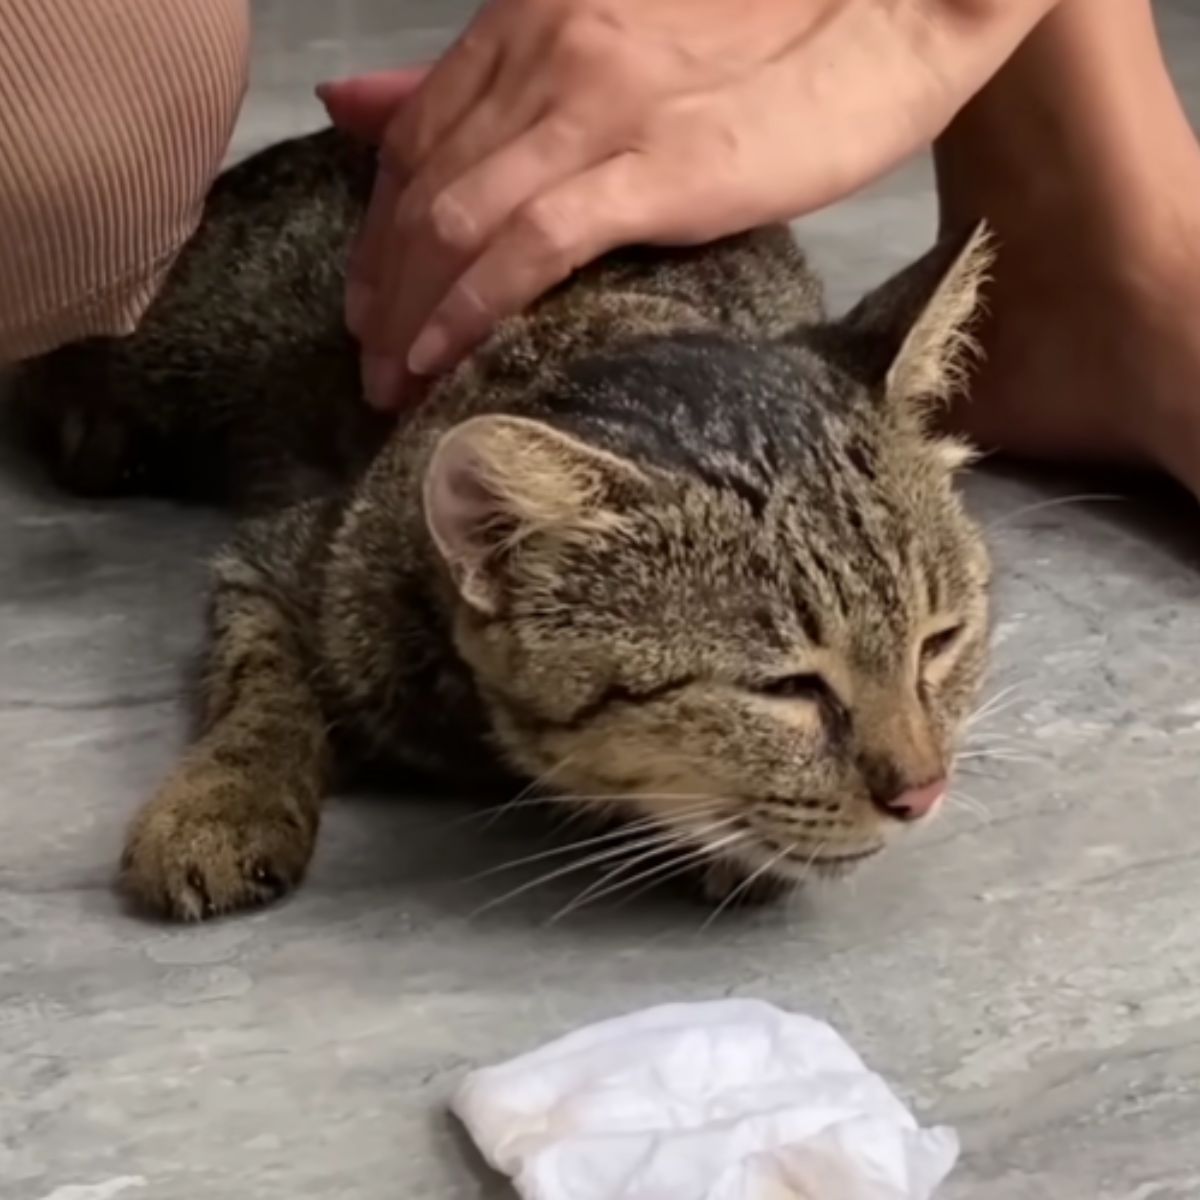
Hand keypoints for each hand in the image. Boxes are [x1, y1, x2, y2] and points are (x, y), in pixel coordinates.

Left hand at [321, 0, 1057, 409]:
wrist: (891, 13)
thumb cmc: (765, 38)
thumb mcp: (614, 44)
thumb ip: (501, 83)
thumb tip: (366, 104)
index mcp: (532, 20)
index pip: (413, 135)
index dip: (376, 226)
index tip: (369, 296)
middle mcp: (545, 54)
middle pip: (418, 185)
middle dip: (379, 284)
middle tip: (367, 359)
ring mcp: (598, 109)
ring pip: (455, 219)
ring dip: (410, 312)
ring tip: (391, 381)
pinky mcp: (655, 168)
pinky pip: (529, 245)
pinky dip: (470, 305)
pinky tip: (440, 357)